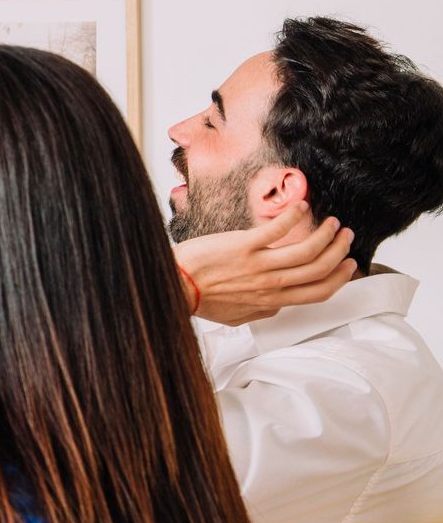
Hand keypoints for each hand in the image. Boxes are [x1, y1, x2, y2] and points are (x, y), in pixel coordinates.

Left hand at [176, 203, 356, 326]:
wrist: (174, 286)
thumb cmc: (201, 299)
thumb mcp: (237, 316)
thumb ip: (262, 311)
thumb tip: (278, 306)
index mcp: (271, 301)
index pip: (318, 292)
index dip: (339, 278)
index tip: (348, 264)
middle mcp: (271, 284)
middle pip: (318, 269)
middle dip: (339, 251)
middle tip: (345, 237)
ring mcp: (258, 264)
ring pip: (306, 250)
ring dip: (325, 234)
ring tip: (332, 222)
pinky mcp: (243, 245)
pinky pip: (277, 229)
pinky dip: (294, 216)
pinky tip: (302, 206)